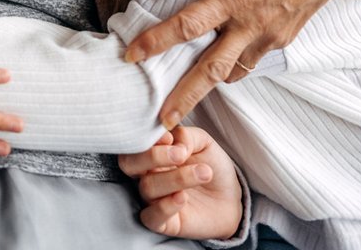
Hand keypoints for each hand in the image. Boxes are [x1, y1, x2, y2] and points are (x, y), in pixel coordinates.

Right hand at [118, 127, 242, 240]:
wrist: (231, 197)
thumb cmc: (211, 166)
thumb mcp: (203, 143)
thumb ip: (185, 136)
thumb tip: (173, 141)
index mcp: (151, 153)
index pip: (135, 144)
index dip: (148, 140)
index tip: (170, 138)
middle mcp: (147, 175)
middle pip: (129, 164)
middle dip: (153, 156)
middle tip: (180, 155)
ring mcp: (153, 199)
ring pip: (148, 187)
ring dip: (176, 179)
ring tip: (204, 173)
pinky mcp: (163, 222)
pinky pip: (152, 217)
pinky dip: (165, 207)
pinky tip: (183, 197)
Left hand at [126, 0, 353, 127]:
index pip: (189, 26)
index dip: (157, 41)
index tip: (131, 56)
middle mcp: (252, 23)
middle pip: (212, 69)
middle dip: (185, 97)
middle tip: (162, 123)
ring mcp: (270, 35)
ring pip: (233, 72)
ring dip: (208, 87)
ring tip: (182, 100)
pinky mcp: (283, 39)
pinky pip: (250, 62)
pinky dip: (231, 71)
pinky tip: (215, 70)